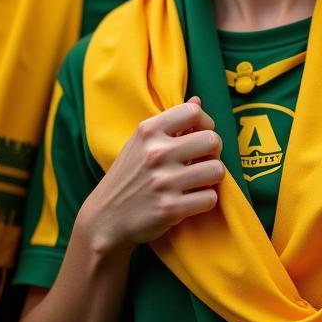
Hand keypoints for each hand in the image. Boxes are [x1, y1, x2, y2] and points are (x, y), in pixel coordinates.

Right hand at [77, 98, 223, 254]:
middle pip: (212, 140)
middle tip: (202, 161)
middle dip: (213, 152)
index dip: (206, 123)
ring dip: (212, 178)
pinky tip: (192, 200)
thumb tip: (197, 100)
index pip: (194, 112)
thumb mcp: (141, 143)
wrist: (104, 220)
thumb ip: (170, 123)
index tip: (200, 135)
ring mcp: (164, 181)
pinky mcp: (170, 208)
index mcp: (149, 131)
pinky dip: (205, 200)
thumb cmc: (127, 177)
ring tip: (198, 180)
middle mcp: (157, 153)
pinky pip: (210, 198)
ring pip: (217, 170)